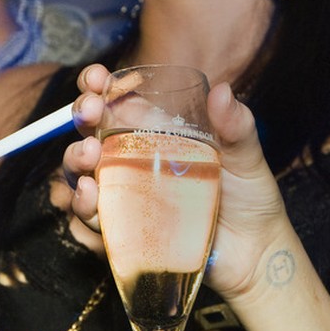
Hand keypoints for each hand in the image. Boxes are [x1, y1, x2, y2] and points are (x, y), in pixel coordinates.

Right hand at [62, 65, 295, 300]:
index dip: (96, 87)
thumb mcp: (246, 156)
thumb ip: (236, 126)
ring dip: (75, 163)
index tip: (95, 78)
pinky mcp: (124, 231)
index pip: (115, 103)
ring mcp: (124, 196)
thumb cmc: (249, 197)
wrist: (254, 253)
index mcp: (155, 134)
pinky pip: (90, 222)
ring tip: (90, 157)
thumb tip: (222, 91)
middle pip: (89, 133)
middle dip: (80, 117)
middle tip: (90, 113)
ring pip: (81, 176)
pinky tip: (92, 199)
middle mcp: (131, 161)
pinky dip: (83, 210)